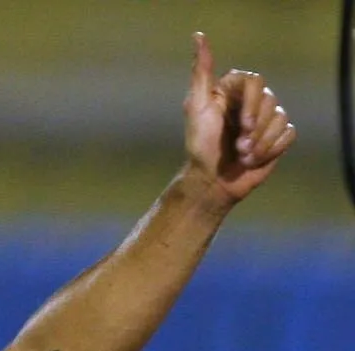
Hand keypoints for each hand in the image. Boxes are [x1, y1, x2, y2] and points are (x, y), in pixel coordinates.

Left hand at [182, 31, 296, 206]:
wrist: (211, 181)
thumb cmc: (200, 145)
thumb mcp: (196, 106)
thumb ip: (201, 72)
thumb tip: (198, 36)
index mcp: (233, 92)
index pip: (254, 81)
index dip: (250, 103)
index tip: (241, 124)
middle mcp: (251, 102)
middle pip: (269, 99)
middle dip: (254, 127)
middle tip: (238, 145)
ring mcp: (266, 120)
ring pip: (279, 118)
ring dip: (261, 142)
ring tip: (243, 155)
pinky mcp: (277, 138)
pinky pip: (287, 134)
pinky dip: (272, 149)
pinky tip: (255, 159)